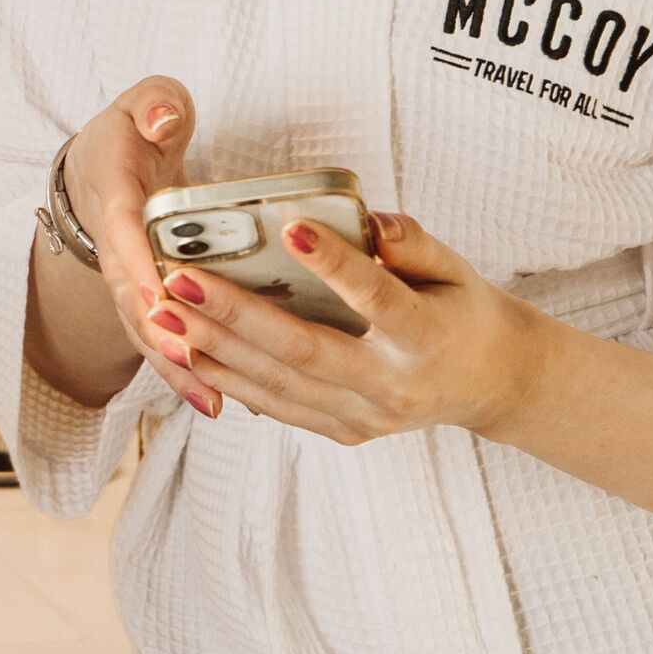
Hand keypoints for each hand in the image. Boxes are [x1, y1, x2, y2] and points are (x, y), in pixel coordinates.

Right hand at [59, 78, 214, 414]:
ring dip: (173, 365)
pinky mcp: (145, 297)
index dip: (138, 263)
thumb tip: (162, 121)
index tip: (160, 293)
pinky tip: (216, 400)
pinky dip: (183, 371)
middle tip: (190, 357)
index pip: (121, 230)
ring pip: (143, 327)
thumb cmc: (133, 132)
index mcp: (113, 191)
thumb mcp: (145, 101)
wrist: (102, 163)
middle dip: (158, 329)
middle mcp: (114, 242)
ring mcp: (127, 275)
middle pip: (129, 293)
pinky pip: (160, 336)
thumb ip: (155, 104)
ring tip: (211, 399)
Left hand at [143, 210, 549, 445]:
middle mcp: (394, 388)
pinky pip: (278, 407)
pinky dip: (230, 379)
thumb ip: (412, 242)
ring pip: (278, 385)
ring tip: (163, 314)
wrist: (488, 382)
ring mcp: (365, 418)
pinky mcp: (344, 432)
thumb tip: (368, 221)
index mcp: (428, 339)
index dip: (336, 265)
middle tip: (179, 281)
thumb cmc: (462, 309)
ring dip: (214, 349)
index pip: (377, 299)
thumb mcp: (455, 266)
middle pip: (305, 351)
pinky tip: (188, 349)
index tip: (292, 227)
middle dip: (235, 315)